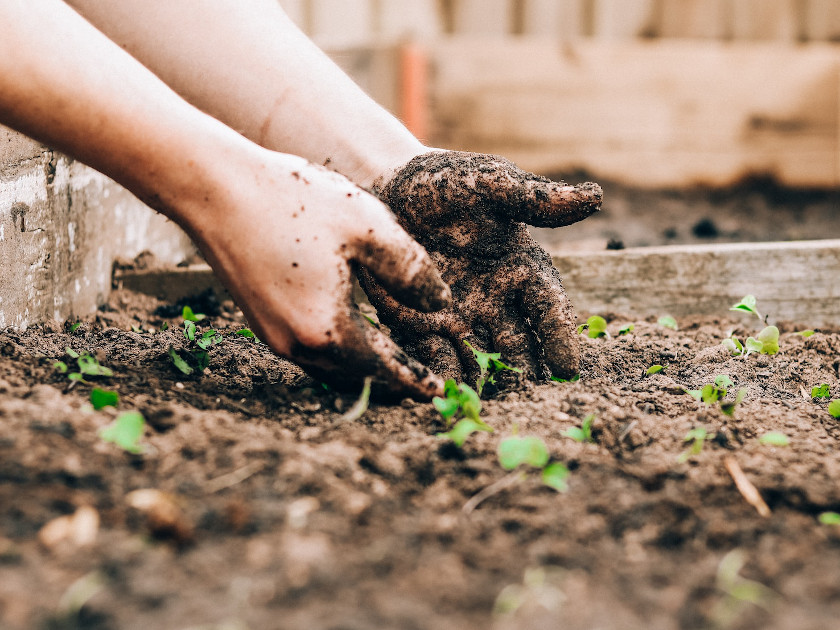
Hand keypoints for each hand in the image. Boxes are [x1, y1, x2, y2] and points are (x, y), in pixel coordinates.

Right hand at [183, 151, 450, 398]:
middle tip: (422, 381)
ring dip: (364, 369)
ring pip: (331, 368)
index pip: (383, 369)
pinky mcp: (260, 320)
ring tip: (394, 361)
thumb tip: (440, 303)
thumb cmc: (293, 201)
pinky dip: (339, 352)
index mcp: (327, 329)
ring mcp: (273, 335)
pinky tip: (353, 333)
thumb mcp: (368, 227)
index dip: (415, 380)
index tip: (439, 393)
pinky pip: (310, 351)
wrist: (215, 188)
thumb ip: (411, 270)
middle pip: (356, 377)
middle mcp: (296, 344)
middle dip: (391, 381)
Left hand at [360, 151, 600, 385]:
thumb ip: (534, 198)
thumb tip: (594, 197)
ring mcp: (459, 316)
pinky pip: (435, 356)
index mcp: (521, 269)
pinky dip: (442, 375)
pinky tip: (444, 394)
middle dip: (525, 373)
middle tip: (530, 401)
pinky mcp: (421, 325)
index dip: (559, 336)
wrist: (388, 188)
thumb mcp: (490, 183)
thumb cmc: (446, 182)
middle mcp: (496, 300)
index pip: (548, 307)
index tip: (568, 367)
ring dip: (486, 383)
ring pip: (480, 359)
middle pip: (518, 344)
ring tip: (489, 408)